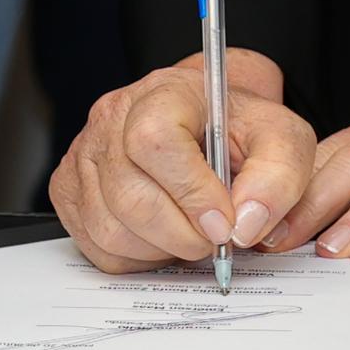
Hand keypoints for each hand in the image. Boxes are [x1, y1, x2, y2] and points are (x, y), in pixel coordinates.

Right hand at [52, 46, 320, 272]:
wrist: (209, 124)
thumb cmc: (239, 131)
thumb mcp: (279, 139)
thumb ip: (278, 176)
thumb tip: (245, 225)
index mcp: (163, 92)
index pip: (156, 142)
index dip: (191, 193)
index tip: (223, 222)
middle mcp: (112, 118)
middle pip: (131, 196)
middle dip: (181, 234)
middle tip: (213, 239)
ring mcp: (84, 154)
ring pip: (111, 228)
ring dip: (160, 249)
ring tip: (190, 233)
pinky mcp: (69, 190)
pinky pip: (96, 246)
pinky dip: (136, 256)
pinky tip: (161, 236)